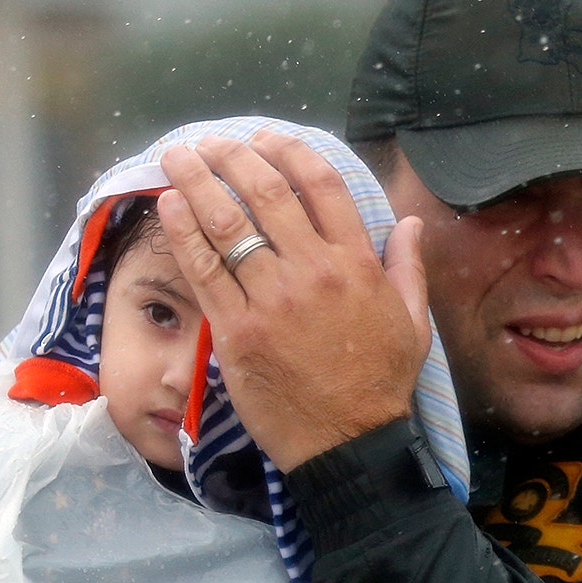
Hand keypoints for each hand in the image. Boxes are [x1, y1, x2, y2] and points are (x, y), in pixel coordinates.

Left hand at [157, 130, 429, 470]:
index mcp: (356, 264)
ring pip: (228, 224)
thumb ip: (407, 267)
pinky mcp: (236, 330)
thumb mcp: (412, 323)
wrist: (346, 444)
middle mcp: (313, 272)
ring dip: (197, 181)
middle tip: (209, 142)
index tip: (265, 138)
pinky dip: (183, 232)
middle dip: (232, 156)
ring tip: (177, 157)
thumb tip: (408, 223)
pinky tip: (169, 205)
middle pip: (266, 193)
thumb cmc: (379, 385)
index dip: (289, 152)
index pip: (321, 185)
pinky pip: (204, 270)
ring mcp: (271, 300)